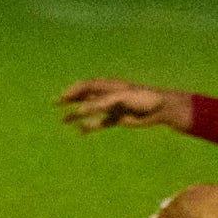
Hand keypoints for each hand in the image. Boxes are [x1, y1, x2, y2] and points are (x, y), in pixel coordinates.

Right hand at [58, 79, 191, 133]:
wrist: (162, 108)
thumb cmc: (143, 97)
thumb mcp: (120, 99)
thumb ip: (100, 104)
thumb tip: (81, 110)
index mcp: (109, 86)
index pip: (86, 86)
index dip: (73, 91)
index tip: (62, 98)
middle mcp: (108, 95)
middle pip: (85, 96)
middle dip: (70, 99)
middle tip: (55, 103)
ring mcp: (112, 107)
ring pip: (90, 111)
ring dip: (77, 115)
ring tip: (63, 121)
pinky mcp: (117, 119)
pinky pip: (99, 123)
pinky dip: (90, 127)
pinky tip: (81, 132)